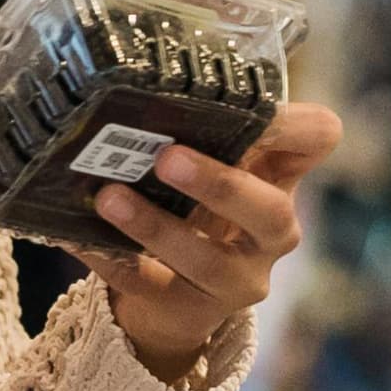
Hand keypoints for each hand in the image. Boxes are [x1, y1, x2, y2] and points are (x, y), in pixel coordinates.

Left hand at [77, 102, 337, 386]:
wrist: (175, 300)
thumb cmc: (196, 212)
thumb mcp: (214, 169)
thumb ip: (206, 133)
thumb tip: (149, 78)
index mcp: (279, 181)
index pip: (317, 142)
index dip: (297, 125)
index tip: (256, 110)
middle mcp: (271, 234)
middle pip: (269, 212)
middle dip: (219, 185)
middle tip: (167, 157)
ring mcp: (236, 280)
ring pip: (207, 260)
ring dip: (154, 227)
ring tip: (108, 197)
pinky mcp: (189, 311)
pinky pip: (145, 284)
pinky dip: (106, 257)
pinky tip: (74, 235)